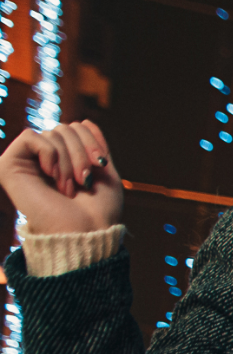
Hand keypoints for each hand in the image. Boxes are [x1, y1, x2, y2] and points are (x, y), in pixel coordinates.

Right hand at [0, 120, 122, 234]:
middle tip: (85, 180)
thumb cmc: (98, 210)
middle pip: (63, 128)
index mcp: (64, 161)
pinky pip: (30, 137)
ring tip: (69, 187)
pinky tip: (51, 175)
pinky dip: (49, 154)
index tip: (102, 165)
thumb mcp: (103, 171)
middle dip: (80, 152)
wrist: (86, 232)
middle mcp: (42, 160)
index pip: (75, 127)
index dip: (91, 140)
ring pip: (50, 133)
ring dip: (68, 160)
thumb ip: (93, 144)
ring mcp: (24, 163)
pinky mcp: (8, 166)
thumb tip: (84, 121)